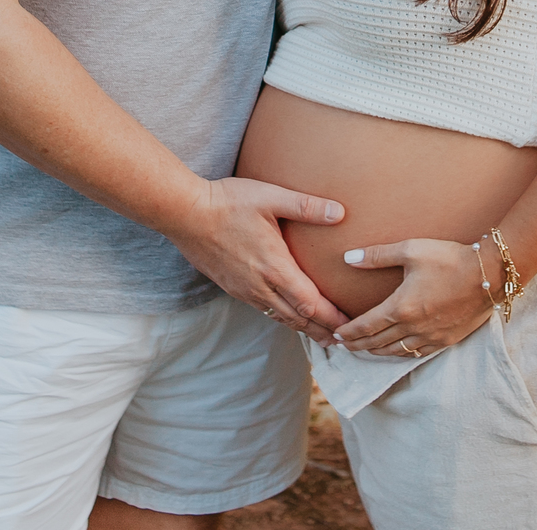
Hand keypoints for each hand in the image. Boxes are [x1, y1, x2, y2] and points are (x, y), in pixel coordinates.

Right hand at [168, 176, 349, 343]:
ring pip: (281, 318)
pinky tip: (287, 315)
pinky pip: (264, 310)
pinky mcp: (233, 288)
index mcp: (275, 267)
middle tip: (344, 341)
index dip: (332, 318)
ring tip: (322, 335)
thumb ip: (306, 206)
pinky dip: (283, 318)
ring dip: (304, 328)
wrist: (185, 214)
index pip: (311, 303)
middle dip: (323, 331)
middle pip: (299, 319)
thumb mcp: (270, 196)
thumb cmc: (228, 202)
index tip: (350, 326)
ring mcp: (245, 290)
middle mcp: (261, 286)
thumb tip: (341, 213)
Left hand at [332, 237, 497, 356]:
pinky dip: (400, 354)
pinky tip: (397, 350)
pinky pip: (416, 354)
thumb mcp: (411, 249)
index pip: (367, 326)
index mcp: (401, 307)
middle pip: (378, 343)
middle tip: (343, 346)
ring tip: (365, 349)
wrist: (489, 275)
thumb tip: (349, 258)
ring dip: (377, 352)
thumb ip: (377, 255)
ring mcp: (431, 337)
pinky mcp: (446, 341)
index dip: (349, 332)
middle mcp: (413, 328)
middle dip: (358, 345)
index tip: (336, 335)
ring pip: (396, 352)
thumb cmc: (449, 258)